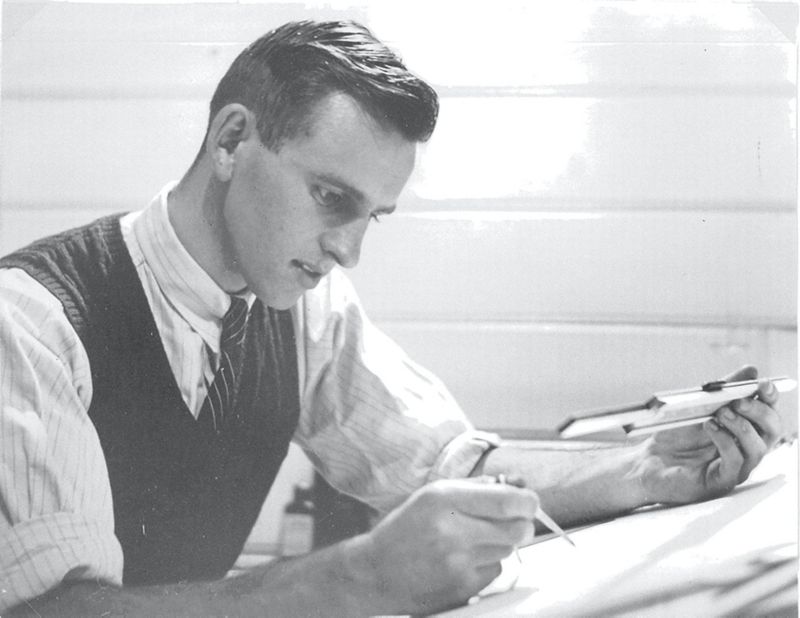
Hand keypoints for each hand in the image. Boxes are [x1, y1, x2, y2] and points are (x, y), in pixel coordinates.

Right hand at [354, 477, 537, 613]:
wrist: (375, 572)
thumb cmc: (406, 528)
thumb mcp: (433, 494)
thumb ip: (476, 487)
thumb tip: (518, 484)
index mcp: (443, 500)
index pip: (508, 502)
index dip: (527, 500)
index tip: (528, 500)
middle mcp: (452, 531)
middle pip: (517, 528)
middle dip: (521, 521)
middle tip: (512, 519)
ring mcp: (458, 563)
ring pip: (508, 549)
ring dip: (501, 542)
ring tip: (474, 538)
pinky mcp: (463, 588)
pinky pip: (495, 570)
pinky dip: (488, 562)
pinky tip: (464, 559)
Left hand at [636, 366, 782, 504]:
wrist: (648, 460)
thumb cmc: (674, 434)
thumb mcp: (698, 406)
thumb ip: (723, 390)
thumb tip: (751, 370)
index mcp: (742, 429)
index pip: (768, 413)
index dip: (770, 398)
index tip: (762, 385)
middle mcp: (744, 448)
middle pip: (772, 431)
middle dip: (760, 412)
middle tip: (739, 401)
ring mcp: (735, 467)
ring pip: (758, 448)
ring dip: (741, 426)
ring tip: (720, 413)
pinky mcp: (721, 481)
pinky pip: (735, 462)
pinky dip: (726, 441)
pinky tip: (710, 427)